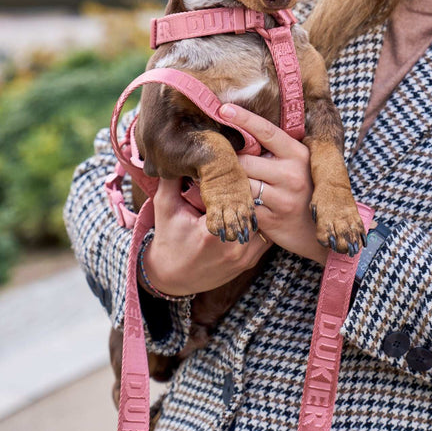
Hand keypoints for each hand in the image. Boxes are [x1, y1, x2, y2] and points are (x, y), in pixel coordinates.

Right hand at [141, 177, 270, 296]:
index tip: (239, 167)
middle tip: (256, 172)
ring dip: (261, 207)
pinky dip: (262, 223)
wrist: (171, 279)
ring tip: (258, 189)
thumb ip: (172, 180)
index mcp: (213, 232)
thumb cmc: (168, 240)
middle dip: (254, 191)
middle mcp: (233, 246)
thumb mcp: (165, 208)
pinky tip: (255, 210)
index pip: (239, 198)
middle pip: (257, 209)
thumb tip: (181, 151)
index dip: (242, 179)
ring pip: (266, 223)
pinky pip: (266, 238)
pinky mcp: (250, 262)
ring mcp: (244, 257)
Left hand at [218, 103, 329, 266]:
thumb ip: (277, 152)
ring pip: (241, 184)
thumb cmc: (305, 192)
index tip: (223, 108)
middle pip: (245, 161)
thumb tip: (243, 132)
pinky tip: (234, 203)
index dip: (244, 119)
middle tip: (224, 164)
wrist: (320, 233)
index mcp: (299, 154)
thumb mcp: (300, 166)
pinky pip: (243, 207)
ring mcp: (283, 198)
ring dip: (231, 184)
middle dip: (232, 163)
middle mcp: (293, 174)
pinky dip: (235, 204)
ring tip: (227, 184)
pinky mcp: (272, 220)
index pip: (267, 131)